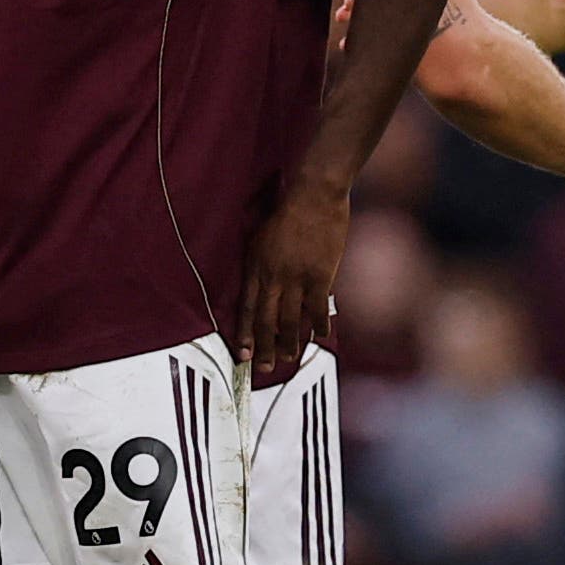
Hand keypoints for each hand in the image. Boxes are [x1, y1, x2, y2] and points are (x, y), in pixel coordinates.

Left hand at [238, 178, 348, 373]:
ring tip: (287, 360)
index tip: (243, 354)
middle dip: (265, 347)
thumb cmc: (284, 212)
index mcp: (255, 267)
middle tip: (263, 368)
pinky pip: (318, 308)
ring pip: (291, 320)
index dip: (245, 333)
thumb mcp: (259, 237)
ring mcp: (297, 278)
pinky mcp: (321, 275)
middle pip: (267, 320)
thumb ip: (258, 265)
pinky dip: (319, 325)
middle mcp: (273, 276)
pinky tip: (319, 337)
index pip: (247, 308)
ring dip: (289, 343)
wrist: (312, 196)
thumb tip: (258, 290)